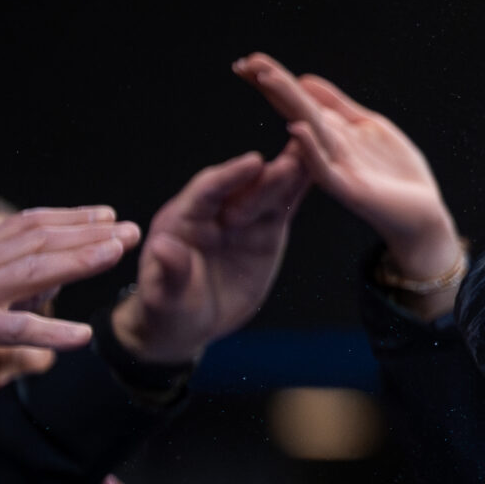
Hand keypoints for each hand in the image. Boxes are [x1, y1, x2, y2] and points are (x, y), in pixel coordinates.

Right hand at [0, 208, 137, 408]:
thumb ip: (9, 281)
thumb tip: (55, 279)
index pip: (31, 225)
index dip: (73, 218)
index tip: (110, 215)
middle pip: (40, 241)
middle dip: (89, 233)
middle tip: (131, 231)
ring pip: (32, 273)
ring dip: (77, 261)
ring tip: (115, 255)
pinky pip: (15, 329)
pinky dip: (50, 331)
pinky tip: (82, 336)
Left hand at [111, 147, 310, 363]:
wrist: (187, 325)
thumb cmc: (167, 311)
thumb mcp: (164, 298)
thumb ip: (169, 271)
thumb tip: (165, 246)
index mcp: (183, 221)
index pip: (207, 191)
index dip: (231, 176)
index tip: (254, 162)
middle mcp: (213, 213)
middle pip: (244, 187)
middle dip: (270, 174)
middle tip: (296, 158)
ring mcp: (242, 221)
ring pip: (268, 192)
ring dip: (291, 175)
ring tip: (317, 158)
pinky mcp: (264, 232)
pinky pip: (283, 207)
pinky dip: (299, 190)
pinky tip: (319, 172)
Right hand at [234, 53, 462, 283]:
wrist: (423, 213)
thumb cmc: (395, 171)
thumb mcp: (368, 126)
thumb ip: (337, 105)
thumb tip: (304, 78)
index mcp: (332, 131)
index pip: (298, 100)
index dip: (275, 79)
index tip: (249, 60)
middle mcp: (328, 147)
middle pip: (298, 109)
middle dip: (274, 85)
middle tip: (245, 63)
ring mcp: (337, 166)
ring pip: (308, 130)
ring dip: (288, 103)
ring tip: (266, 78)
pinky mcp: (348, 189)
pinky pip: (324, 168)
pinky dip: (310, 148)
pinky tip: (297, 129)